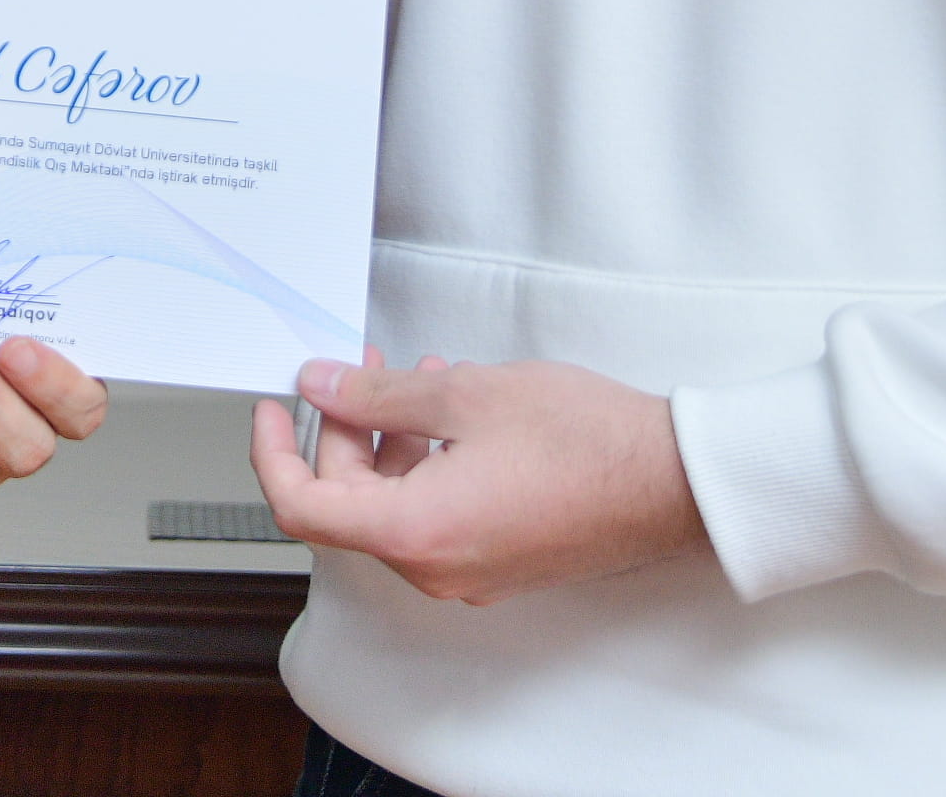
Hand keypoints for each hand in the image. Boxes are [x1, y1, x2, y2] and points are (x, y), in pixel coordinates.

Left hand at [249, 349, 707, 604]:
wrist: (673, 481)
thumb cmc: (585, 440)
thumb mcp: (464, 396)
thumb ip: (375, 399)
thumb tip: (318, 389)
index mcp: (415, 533)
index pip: (303, 507)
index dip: (273, 453)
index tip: (272, 410)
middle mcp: (436, 568)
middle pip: (349, 504)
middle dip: (343, 432)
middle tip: (359, 372)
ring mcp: (470, 574)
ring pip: (393, 510)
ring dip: (388, 446)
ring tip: (416, 383)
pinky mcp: (500, 563)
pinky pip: (435, 520)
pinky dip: (424, 469)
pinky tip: (452, 417)